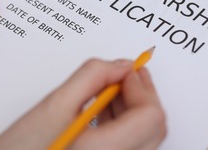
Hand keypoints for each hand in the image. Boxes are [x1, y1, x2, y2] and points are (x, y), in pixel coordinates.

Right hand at [0, 59, 165, 149]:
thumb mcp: (54, 105)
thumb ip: (91, 76)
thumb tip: (119, 66)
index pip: (149, 116)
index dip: (141, 87)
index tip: (127, 71)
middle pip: (153, 127)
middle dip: (142, 94)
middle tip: (128, 73)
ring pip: (144, 137)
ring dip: (134, 107)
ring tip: (114, 86)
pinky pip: (131, 145)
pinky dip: (125, 122)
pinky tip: (106, 108)